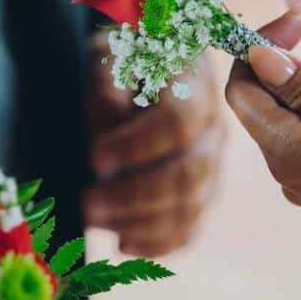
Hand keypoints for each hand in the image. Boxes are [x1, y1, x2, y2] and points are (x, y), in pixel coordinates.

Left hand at [82, 32, 225, 256]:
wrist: (150, 65)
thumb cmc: (125, 58)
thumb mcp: (109, 55)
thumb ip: (108, 85)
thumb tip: (109, 125)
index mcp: (195, 84)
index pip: (179, 123)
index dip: (138, 146)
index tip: (95, 158)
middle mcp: (214, 127)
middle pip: (188, 173)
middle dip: (134, 196)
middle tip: (86, 204)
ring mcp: (213, 163)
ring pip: (191, 206)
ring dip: (139, 222)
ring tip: (93, 220)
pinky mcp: (203, 192)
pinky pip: (191, 228)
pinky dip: (158, 244)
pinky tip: (122, 244)